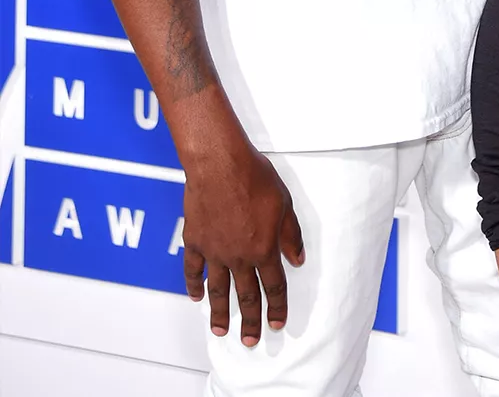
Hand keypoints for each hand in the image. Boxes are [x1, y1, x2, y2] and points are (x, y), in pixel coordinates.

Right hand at [180, 140, 305, 345]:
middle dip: (250, 320)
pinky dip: (194, 285)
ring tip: (219, 331)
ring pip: (218, 290)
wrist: (220, 165)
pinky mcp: (195, 241)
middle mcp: (239, 256)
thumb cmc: (256, 179)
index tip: (277, 324)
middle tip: (250, 341)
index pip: (273, 286)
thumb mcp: (285, 205)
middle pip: (246, 295)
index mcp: (264, 249)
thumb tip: (299, 259)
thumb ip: (291, 235)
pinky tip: (196, 297)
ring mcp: (214, 251)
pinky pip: (192, 270)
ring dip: (219, 313)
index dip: (276, 307)